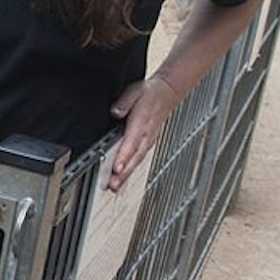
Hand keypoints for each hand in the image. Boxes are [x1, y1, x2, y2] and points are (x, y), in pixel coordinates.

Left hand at [107, 73, 180, 191]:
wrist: (167, 94)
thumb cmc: (150, 94)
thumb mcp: (135, 91)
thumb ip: (124, 102)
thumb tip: (116, 111)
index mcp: (141, 123)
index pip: (131, 143)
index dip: (123, 157)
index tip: (117, 168)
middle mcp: (145, 136)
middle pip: (133, 158)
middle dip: (123, 173)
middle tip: (112, 185)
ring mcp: (147, 141)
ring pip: (136, 161)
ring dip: (126, 175)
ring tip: (114, 187)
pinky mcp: (146, 144)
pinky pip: (137, 159)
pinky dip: (130, 170)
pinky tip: (121, 179)